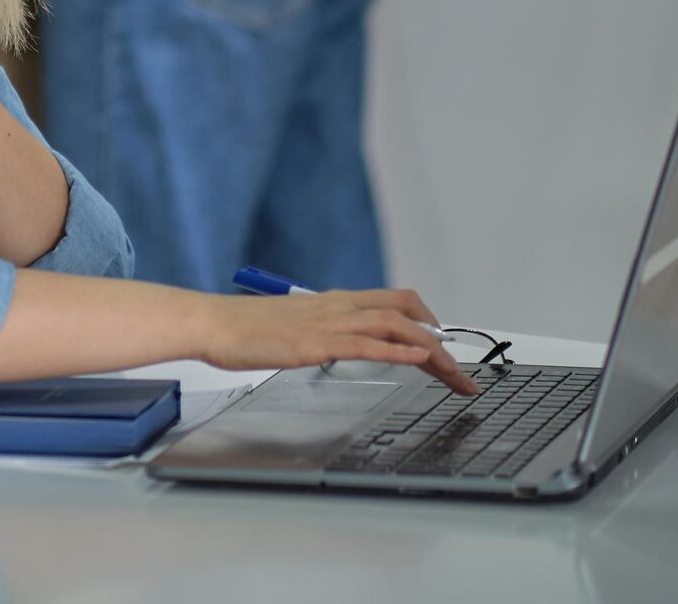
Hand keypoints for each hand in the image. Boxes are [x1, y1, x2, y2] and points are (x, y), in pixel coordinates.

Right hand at [200, 288, 479, 395]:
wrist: (215, 324)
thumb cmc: (246, 329)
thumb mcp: (293, 326)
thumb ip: (320, 330)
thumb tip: (336, 342)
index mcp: (335, 301)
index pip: (394, 303)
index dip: (427, 321)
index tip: (445, 348)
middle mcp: (339, 306)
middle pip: (406, 313)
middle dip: (442, 344)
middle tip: (461, 375)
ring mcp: (330, 322)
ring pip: (396, 326)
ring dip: (432, 351)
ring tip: (455, 375)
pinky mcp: (318, 342)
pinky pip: (368, 344)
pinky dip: (399, 350)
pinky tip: (420, 359)